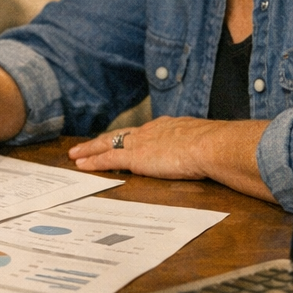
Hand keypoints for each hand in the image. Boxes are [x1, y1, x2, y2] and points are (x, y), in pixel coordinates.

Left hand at [68, 115, 274, 200]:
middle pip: (120, 134)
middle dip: (101, 140)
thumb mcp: (208, 143)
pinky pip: (108, 159)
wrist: (213, 145)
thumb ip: (204, 148)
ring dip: (90, 150)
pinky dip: (93, 162)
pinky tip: (81, 166)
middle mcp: (151, 131)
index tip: (121, 139)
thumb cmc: (218, 146)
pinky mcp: (136, 157)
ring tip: (75, 155)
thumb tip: (216, 154)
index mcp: (169, 127)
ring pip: (108, 144)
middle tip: (85, 146)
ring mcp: (142, 143)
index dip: (129, 136)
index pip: (143, 132)